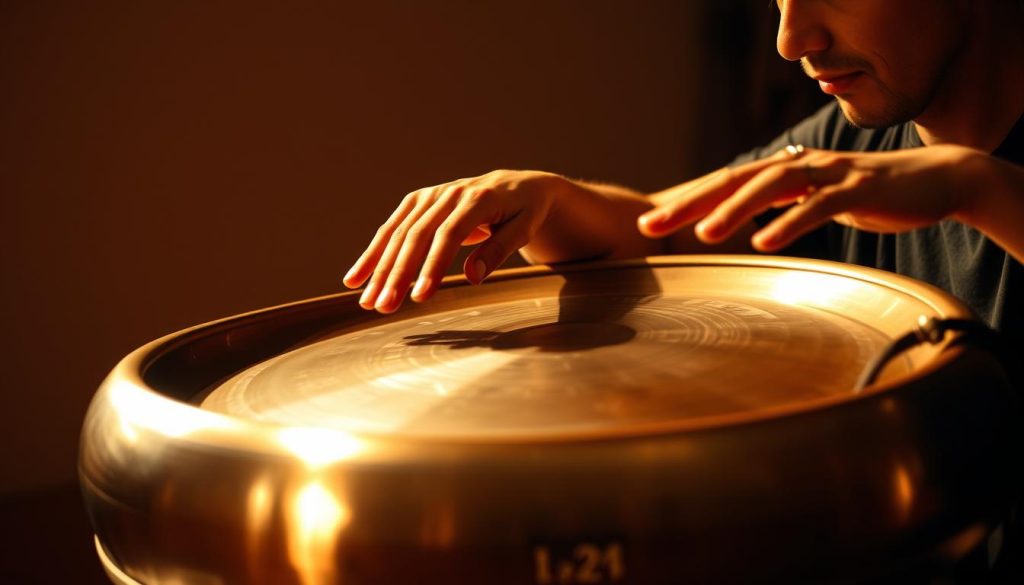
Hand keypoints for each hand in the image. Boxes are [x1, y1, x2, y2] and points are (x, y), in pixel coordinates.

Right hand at [343, 170, 562, 312]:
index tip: (419, 297)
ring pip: (398, 234)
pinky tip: (355, 279)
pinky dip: (372, 255)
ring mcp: (430, 196)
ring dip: (379, 269)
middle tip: (384, 307)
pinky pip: (391, 229)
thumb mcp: (525, 229)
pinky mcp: (418, 202)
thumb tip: (473, 278)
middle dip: (397, 274)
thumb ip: (500, 250)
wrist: (520, 185)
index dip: (432, 266)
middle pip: (416, 236)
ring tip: (367, 302)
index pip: (449, 235)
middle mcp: (448, 193)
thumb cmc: (526, 212)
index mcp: (478, 198)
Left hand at [637, 144, 976, 251]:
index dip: (685, 201)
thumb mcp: (814, 203)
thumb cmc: (867, 196)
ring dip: (736, 209)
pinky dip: (792, 222)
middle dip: (691, 202)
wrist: (937, 181)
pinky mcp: (861, 189)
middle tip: (652, 226)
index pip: (723, 183)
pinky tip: (766, 242)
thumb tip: (741, 229)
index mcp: (783, 171)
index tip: (647, 225)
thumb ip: (780, 210)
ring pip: (773, 185)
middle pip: (735, 179)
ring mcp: (830, 174)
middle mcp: (799, 166)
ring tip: (704, 234)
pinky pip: (820, 205)